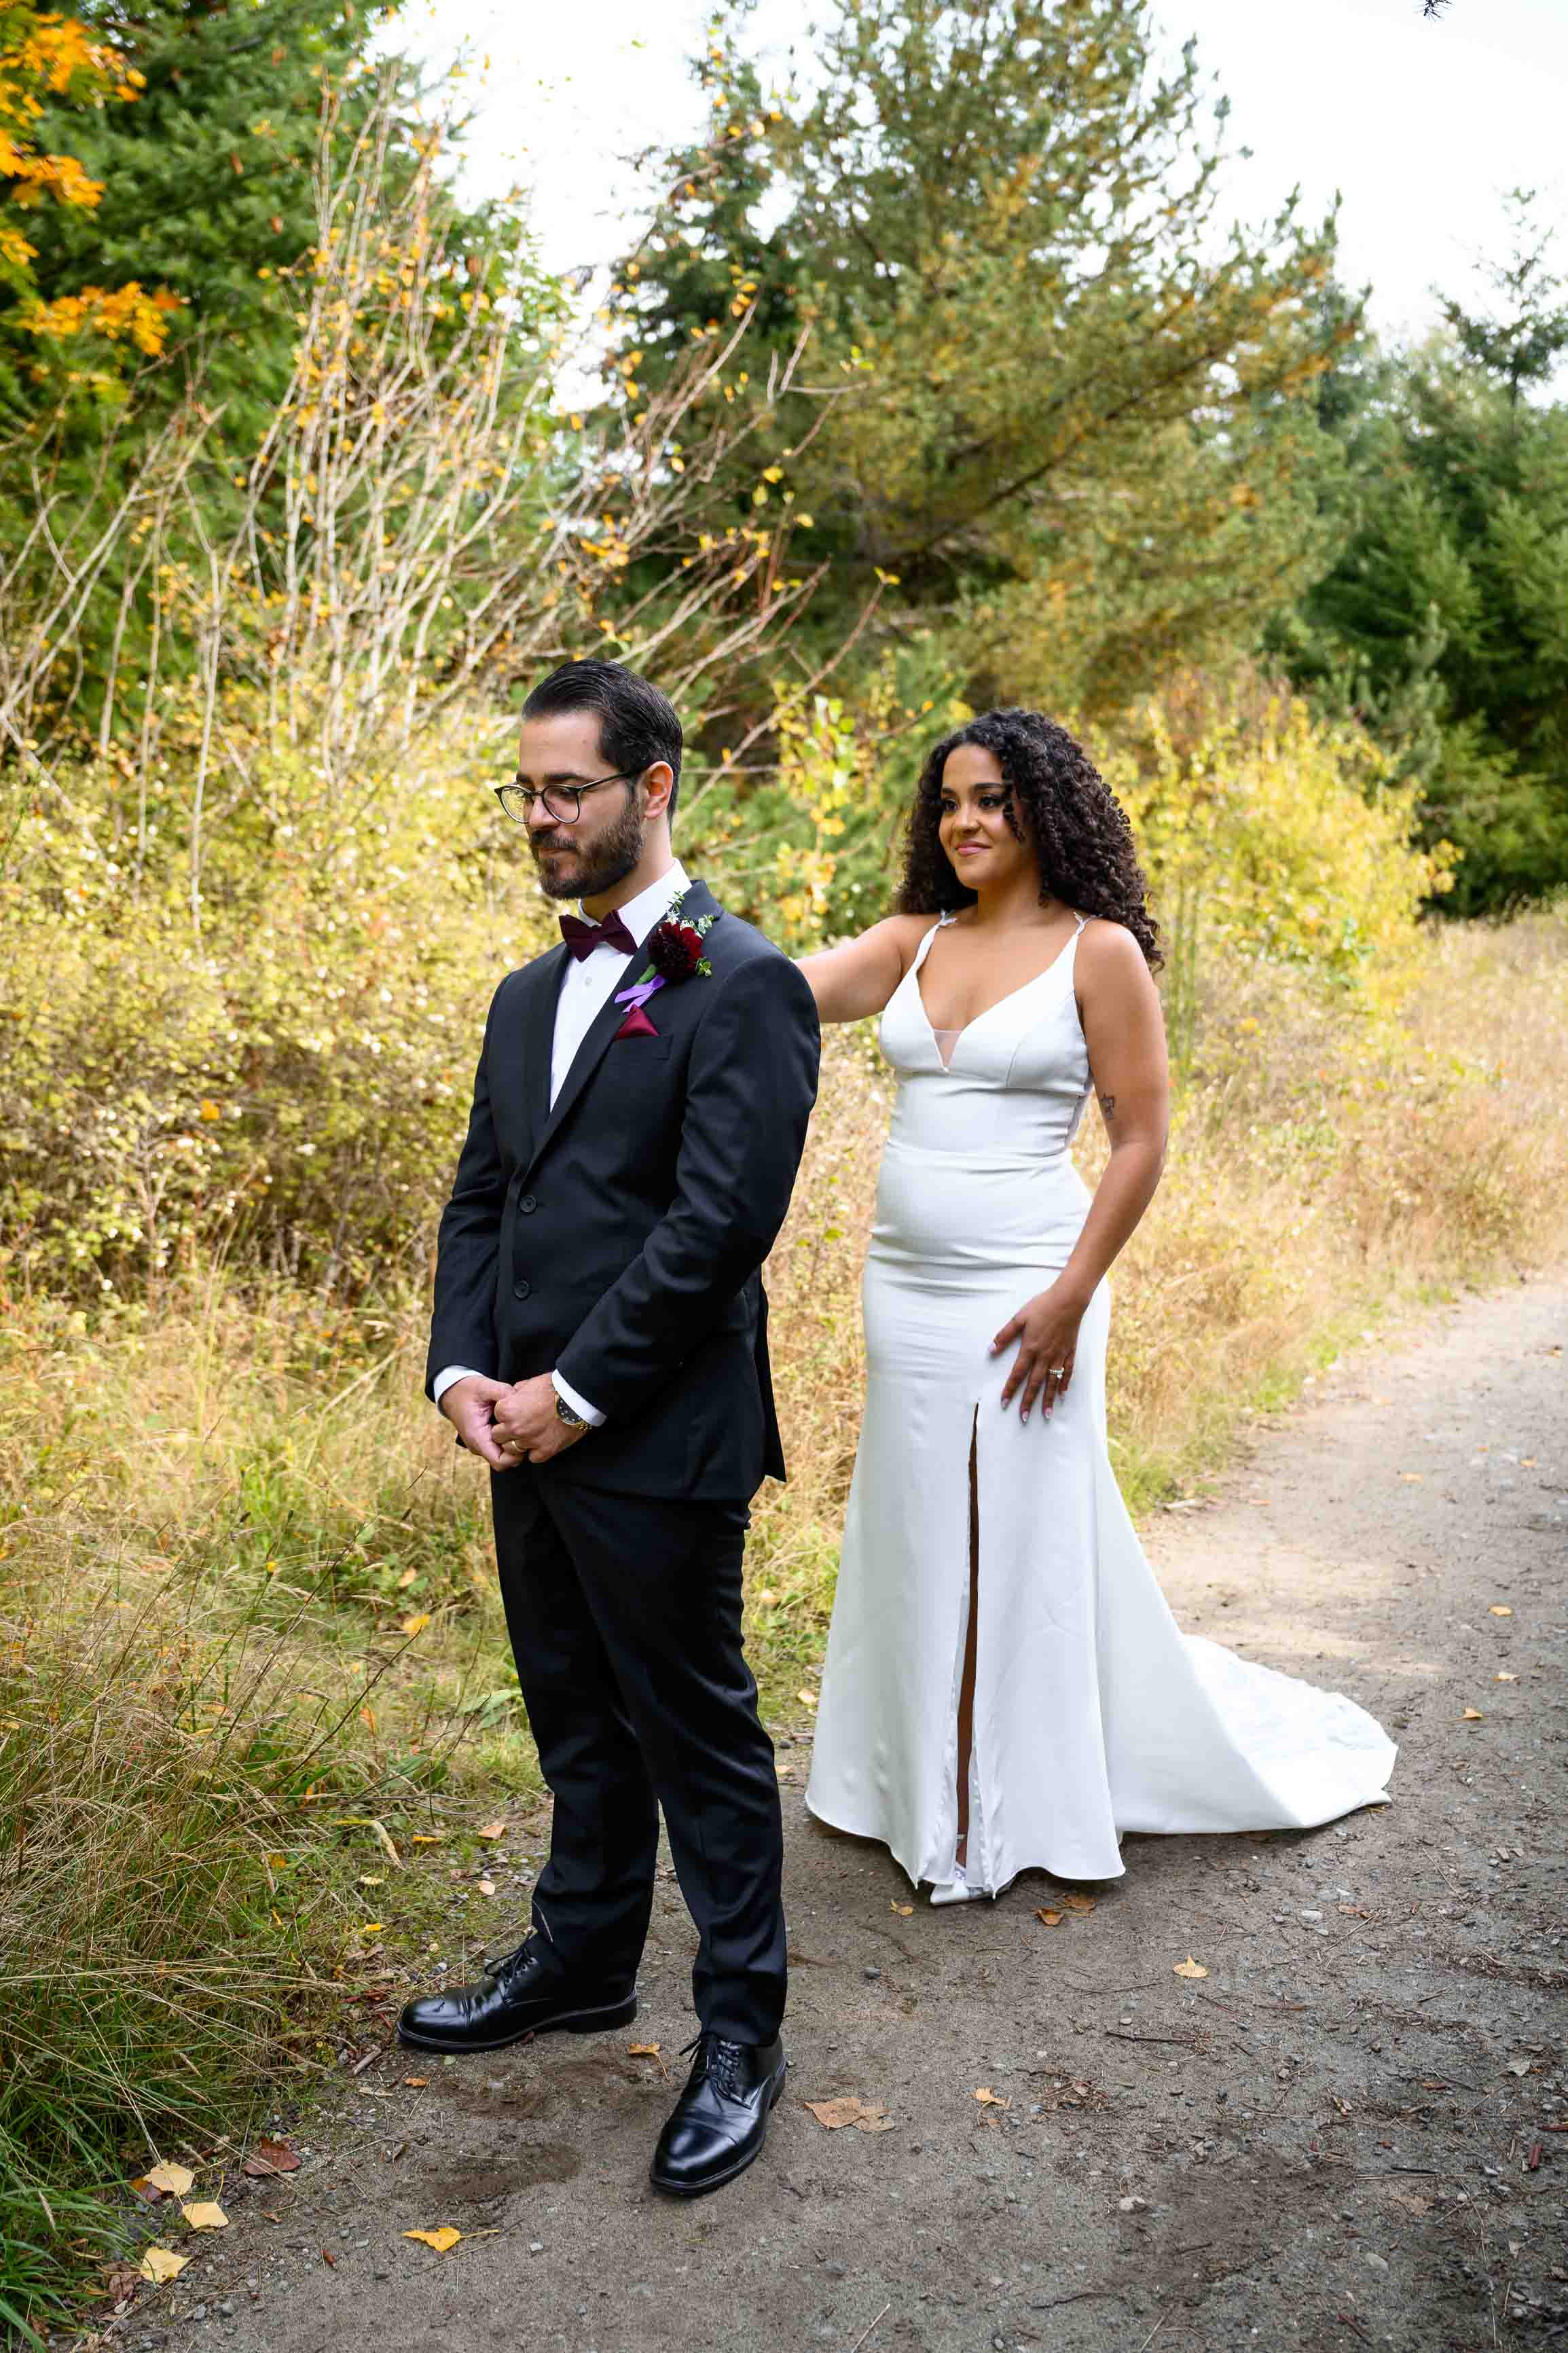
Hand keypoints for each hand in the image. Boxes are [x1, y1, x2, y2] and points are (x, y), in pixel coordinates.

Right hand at [439, 1373, 521, 1470]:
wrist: (453, 1391)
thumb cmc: (467, 1390)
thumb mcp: (485, 1387)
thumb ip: (503, 1392)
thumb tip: (521, 1398)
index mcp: (477, 1437)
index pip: (500, 1462)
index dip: (516, 1454)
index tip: (524, 1437)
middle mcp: (479, 1445)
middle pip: (506, 1461)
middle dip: (519, 1450)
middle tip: (527, 1431)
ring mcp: (482, 1444)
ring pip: (505, 1455)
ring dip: (515, 1444)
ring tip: (521, 1426)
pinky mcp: (486, 1440)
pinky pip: (501, 1447)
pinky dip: (510, 1439)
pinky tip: (515, 1424)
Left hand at [491, 1371, 588, 1465]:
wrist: (578, 1398)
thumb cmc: (555, 1387)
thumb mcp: (530, 1383)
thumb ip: (516, 1392)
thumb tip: (513, 1397)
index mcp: (508, 1409)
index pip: (497, 1416)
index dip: (506, 1414)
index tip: (516, 1412)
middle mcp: (515, 1428)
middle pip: (499, 1436)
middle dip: (506, 1431)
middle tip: (520, 1425)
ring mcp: (529, 1441)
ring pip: (512, 1449)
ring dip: (519, 1443)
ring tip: (531, 1434)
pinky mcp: (545, 1451)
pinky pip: (532, 1457)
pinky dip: (536, 1451)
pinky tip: (543, 1441)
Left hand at [990, 1281, 1084, 1422]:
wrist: (1068, 1300)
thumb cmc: (1042, 1306)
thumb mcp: (1019, 1318)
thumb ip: (1004, 1335)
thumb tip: (990, 1350)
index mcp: (1030, 1348)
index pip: (1017, 1374)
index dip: (1010, 1389)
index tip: (1004, 1403)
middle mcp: (1045, 1356)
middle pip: (1035, 1383)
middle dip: (1028, 1401)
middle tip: (1023, 1418)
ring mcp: (1059, 1355)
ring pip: (1052, 1382)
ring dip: (1047, 1399)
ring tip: (1045, 1414)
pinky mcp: (1070, 1352)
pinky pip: (1067, 1372)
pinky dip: (1064, 1383)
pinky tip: (1062, 1394)